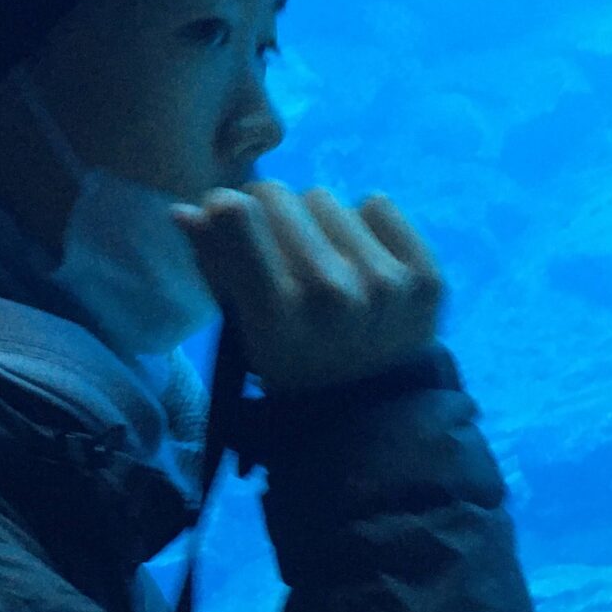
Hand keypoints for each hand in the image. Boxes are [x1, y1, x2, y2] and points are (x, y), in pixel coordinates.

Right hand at [171, 181, 445, 394]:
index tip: (230, 218)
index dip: (227, 206)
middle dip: (271, 214)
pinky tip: (364, 260)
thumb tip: (185, 209)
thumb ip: (213, 266)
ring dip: (319, 223)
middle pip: (282, 197)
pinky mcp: (425, 275)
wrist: (375, 414)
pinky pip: (378, 205)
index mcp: (277, 315)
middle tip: (280, 247)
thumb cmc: (294, 364)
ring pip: (328, 199)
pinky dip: (365, 225)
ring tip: (325, 261)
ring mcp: (386, 283)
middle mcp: (333, 293)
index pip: (238, 215)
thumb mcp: (244, 330)